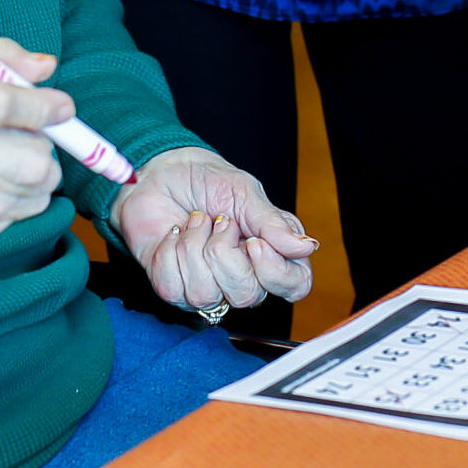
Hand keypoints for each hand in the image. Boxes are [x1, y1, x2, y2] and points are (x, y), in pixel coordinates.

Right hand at [0, 39, 70, 281]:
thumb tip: (45, 68)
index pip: (6, 103)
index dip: (44, 104)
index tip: (62, 105)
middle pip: (36, 151)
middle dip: (41, 136)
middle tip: (24, 129)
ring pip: (42, 176)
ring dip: (36, 162)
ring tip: (5, 152)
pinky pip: (35, 202)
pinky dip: (27, 188)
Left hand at [110, 147, 317, 314]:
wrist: (160, 172)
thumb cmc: (207, 180)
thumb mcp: (244, 192)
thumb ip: (273, 222)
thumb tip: (306, 247)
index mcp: (272, 253)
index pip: (294, 286)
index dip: (275, 271)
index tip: (254, 242)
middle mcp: (243, 277)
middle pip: (246, 295)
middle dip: (224, 253)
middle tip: (219, 221)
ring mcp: (207, 287)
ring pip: (205, 295)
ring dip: (194, 247)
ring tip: (195, 221)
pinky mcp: (173, 288)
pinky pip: (173, 289)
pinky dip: (169, 253)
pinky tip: (174, 233)